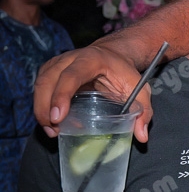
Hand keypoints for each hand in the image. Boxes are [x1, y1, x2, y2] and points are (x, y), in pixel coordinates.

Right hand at [34, 44, 153, 142]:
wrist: (113, 54)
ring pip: (40, 85)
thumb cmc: (125, 73)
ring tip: (52, 130)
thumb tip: (142, 136)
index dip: (61, 95)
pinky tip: (51, 121)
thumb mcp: (140, 90)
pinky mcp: (50, 70)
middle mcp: (69, 58)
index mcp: (91, 59)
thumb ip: (144, 111)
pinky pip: (40, 87)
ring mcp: (57, 63)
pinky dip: (42, 104)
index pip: (71, 76)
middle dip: (45, 107)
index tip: (59, 117)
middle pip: (48, 81)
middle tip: (53, 130)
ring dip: (41, 109)